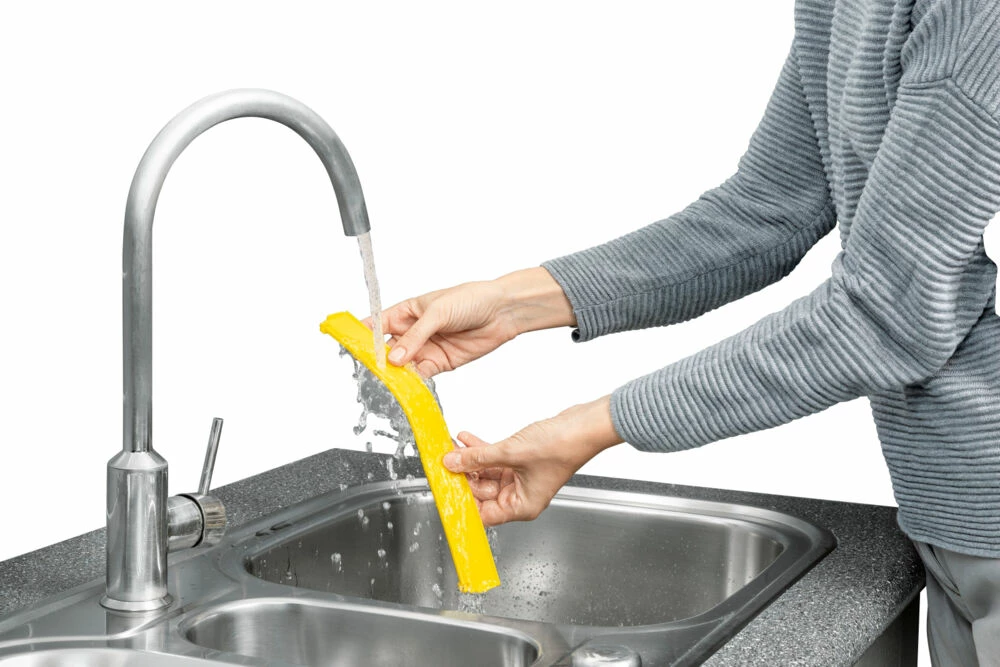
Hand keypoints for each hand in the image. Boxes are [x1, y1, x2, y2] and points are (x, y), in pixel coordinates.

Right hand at [366, 267, 574, 377]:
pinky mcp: (441, 363)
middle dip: (378, 361)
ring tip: (388, 383)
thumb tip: (394, 357)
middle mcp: (414, 330)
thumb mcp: (438, 312)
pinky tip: (408, 386)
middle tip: (370, 372)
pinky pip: (421, 376)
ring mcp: (426, 348)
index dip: (363, 336)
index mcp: (407, 311)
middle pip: (387, 349)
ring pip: (403, 366)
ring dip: (396, 375)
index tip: (351, 348)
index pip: (377, 324)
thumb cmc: (471, 299)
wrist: (502, 311)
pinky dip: (414, 383)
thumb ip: (416, 335)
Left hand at [442, 396, 622, 525]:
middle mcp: (520, 496)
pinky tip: (466, 439)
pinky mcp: (521, 461)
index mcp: (521, 507)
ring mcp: (520, 478)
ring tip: (451, 446)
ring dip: (469, 459)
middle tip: (443, 461)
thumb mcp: (510, 453)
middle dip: (462, 475)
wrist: (583, 426)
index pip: (482, 515)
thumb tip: (452, 462)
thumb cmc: (562, 448)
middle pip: (481, 492)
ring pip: (485, 472)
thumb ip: (478, 458)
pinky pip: (494, 459)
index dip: (461, 503)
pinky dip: (480, 450)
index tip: (443, 489)